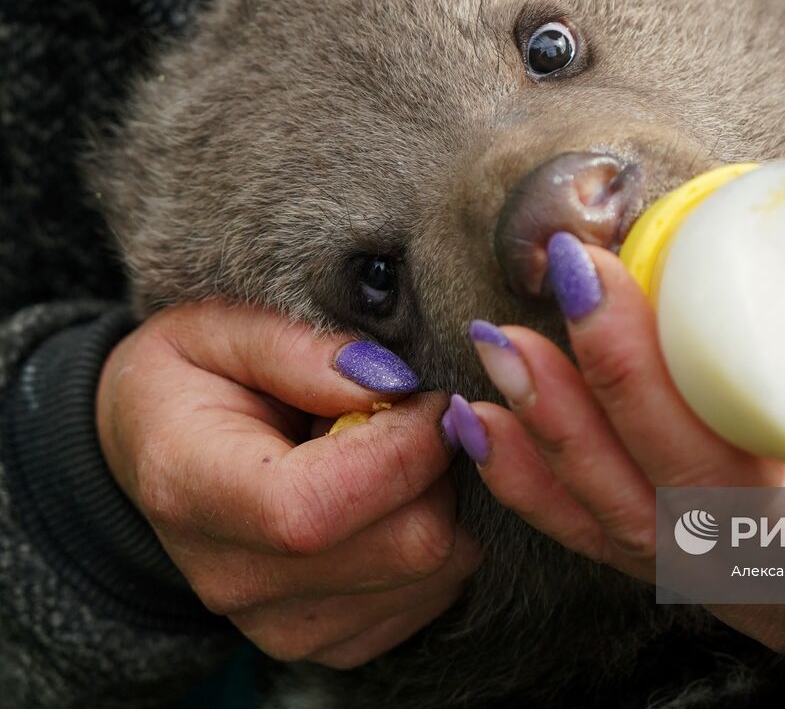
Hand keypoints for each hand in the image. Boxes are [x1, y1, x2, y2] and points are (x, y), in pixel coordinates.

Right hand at [96, 301, 480, 667]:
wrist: (157, 451)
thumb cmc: (192, 378)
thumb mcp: (219, 329)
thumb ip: (301, 351)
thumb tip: (390, 384)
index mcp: (194, 492)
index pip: (321, 508)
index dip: (403, 447)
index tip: (426, 397)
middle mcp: (236, 580)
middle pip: (405, 546)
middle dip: (437, 469)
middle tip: (409, 420)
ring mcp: (284, 625)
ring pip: (435, 572)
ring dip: (441, 501)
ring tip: (387, 458)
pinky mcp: (331, 642)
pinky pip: (434, 595)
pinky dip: (438, 539)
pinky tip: (390, 500)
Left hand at [445, 233, 784, 654]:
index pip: (714, 460)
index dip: (640, 371)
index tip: (602, 273)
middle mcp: (764, 572)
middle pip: (653, 486)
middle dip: (589, 378)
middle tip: (558, 279)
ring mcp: (715, 582)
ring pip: (610, 519)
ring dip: (544, 426)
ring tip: (499, 344)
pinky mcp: (679, 577)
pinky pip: (590, 542)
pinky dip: (530, 485)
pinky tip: (485, 427)